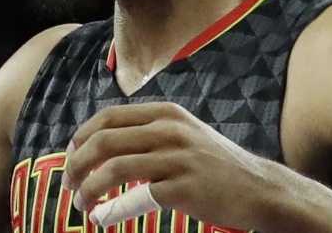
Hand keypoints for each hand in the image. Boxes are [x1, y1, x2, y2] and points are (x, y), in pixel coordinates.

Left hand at [65, 102, 280, 230]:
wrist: (263, 190)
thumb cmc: (216, 165)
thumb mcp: (184, 133)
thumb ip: (147, 132)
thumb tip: (99, 143)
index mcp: (165, 113)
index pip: (107, 118)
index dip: (81, 137)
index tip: (71, 156)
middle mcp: (169, 131)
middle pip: (104, 142)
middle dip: (77, 164)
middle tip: (68, 184)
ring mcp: (178, 159)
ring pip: (114, 169)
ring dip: (89, 188)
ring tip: (80, 205)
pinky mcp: (185, 189)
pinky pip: (137, 198)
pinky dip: (113, 209)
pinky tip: (102, 217)